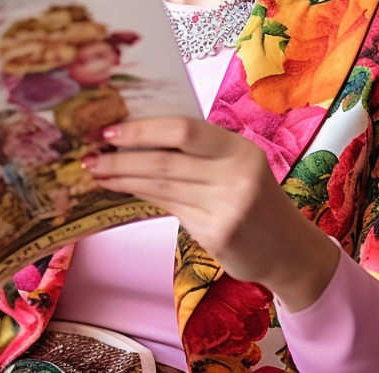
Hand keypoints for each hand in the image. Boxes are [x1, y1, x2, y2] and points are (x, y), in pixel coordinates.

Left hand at [85, 117, 337, 309]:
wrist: (288, 249)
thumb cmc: (254, 199)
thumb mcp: (237, 167)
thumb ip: (198, 153)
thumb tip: (138, 138)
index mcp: (240, 149)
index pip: (185, 130)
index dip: (144, 129)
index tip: (110, 130)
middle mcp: (237, 175)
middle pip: (166, 160)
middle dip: (122, 157)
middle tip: (90, 155)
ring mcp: (227, 207)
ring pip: (162, 186)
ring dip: (123, 178)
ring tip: (97, 172)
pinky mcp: (217, 234)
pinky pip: (169, 209)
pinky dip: (141, 197)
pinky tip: (122, 191)